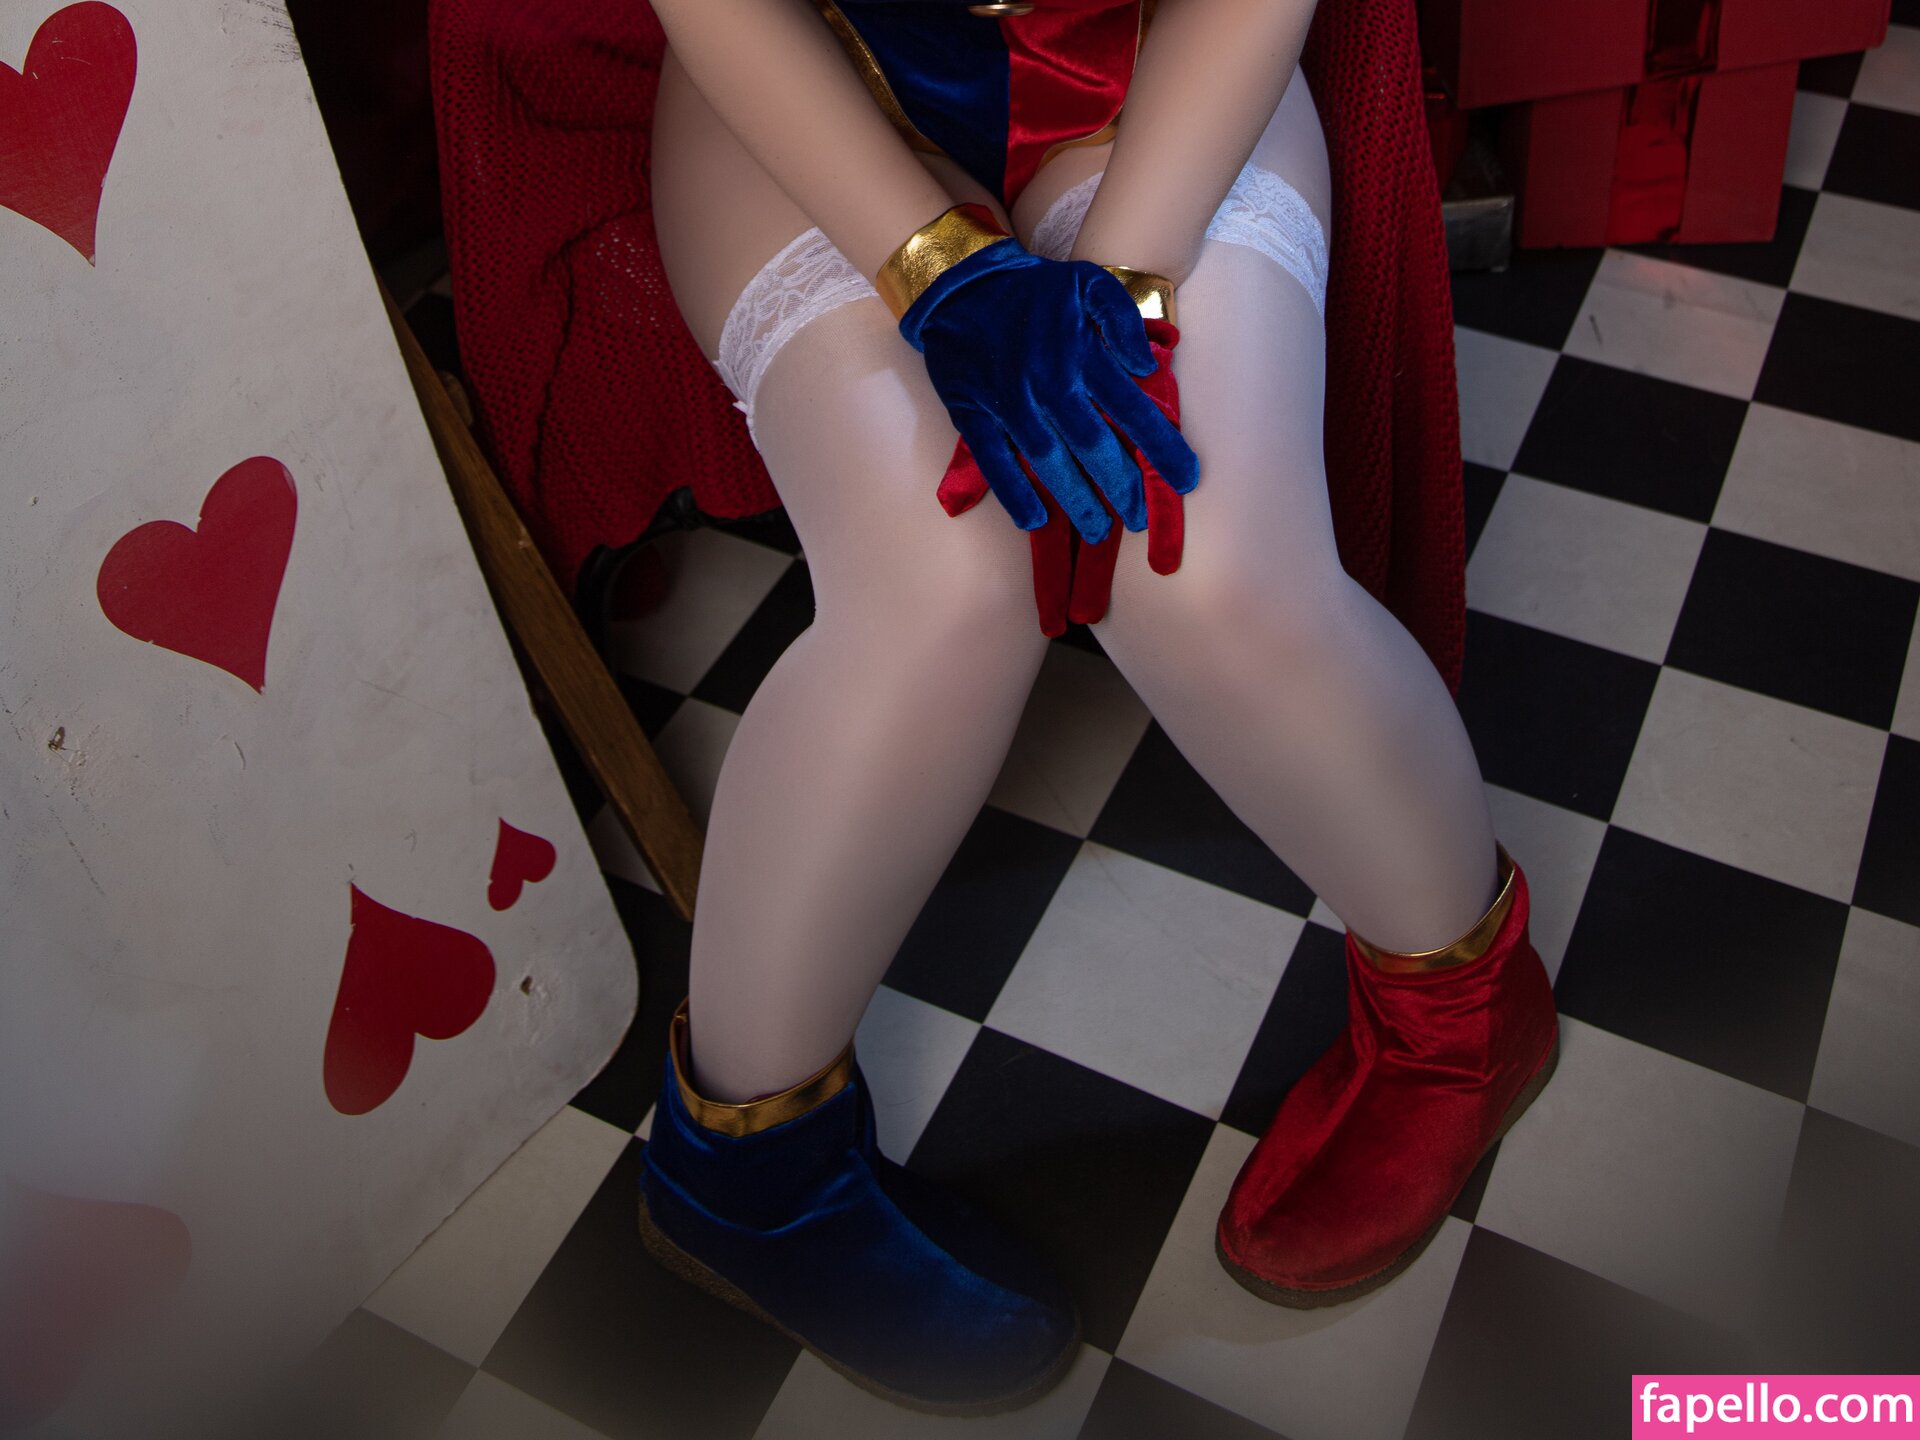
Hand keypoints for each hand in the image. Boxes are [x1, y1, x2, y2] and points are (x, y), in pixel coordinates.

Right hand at [890, 207, 1197, 545]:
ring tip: (1098, 531)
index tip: (1186, 480)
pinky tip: (1035, 521)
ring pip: (1048, 461)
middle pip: (1093, 445)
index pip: (1132, 410)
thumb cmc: (1035, 290)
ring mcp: (1008, 403)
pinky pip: (994, 461)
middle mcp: (1048, 384)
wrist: (960, 285)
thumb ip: (1122, 319)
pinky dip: (1013, 493)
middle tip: (1138, 520)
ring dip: (1075, 500)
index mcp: (1081, 355)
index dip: (1161, 449)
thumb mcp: (1088, 283)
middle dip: (1121, 486)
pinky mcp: (973, 414)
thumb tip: (1143, 366)